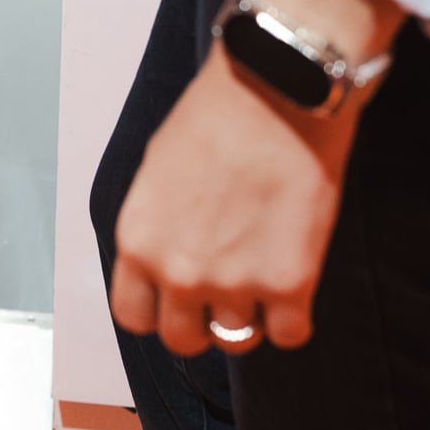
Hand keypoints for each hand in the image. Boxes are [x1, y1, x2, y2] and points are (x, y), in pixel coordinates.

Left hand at [110, 51, 354, 355]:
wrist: (276, 89)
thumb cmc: (218, 113)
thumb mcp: (158, 169)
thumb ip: (158, 225)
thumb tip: (166, 255)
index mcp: (138, 240)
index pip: (132, 315)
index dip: (159, 309)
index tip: (178, 298)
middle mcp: (177, 271)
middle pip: (183, 339)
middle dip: (203, 321)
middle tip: (225, 291)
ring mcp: (233, 282)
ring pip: (237, 340)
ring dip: (252, 314)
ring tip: (265, 274)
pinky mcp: (289, 283)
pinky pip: (290, 335)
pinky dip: (294, 318)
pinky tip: (297, 284)